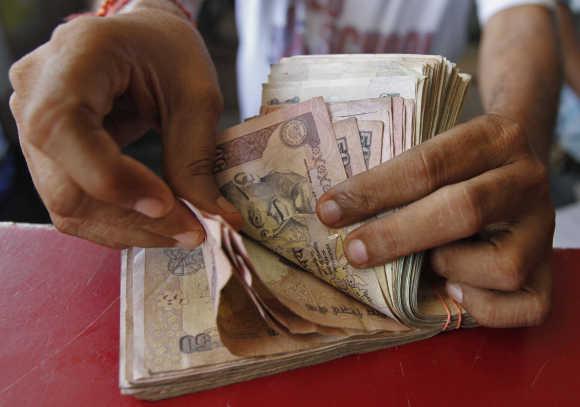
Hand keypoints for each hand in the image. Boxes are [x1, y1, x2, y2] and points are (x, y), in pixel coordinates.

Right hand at [9, 5, 240, 248]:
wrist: (139, 41)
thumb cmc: (168, 52)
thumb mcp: (195, 93)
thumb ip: (197, 156)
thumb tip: (216, 219)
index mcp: (73, 58)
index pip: (65, 129)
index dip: (113, 179)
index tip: (168, 206)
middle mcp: (36, 94)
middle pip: (66, 185)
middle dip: (134, 220)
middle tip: (192, 232)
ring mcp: (33, 127)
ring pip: (67, 205)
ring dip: (129, 229)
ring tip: (181, 230)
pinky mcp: (49, 154)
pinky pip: (73, 203)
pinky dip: (117, 222)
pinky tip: (156, 223)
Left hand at [317, 114, 552, 327]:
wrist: (515, 167)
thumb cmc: (458, 167)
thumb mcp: (436, 155)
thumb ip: (401, 179)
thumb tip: (338, 218)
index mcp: (494, 137)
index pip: (428, 163)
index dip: (374, 191)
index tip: (329, 210)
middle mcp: (526, 178)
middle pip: (463, 210)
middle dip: (397, 236)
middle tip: (354, 252)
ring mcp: (543, 227)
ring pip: (502, 265)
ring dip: (450, 270)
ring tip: (427, 264)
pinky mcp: (552, 269)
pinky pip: (525, 306)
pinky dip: (482, 307)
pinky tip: (455, 290)